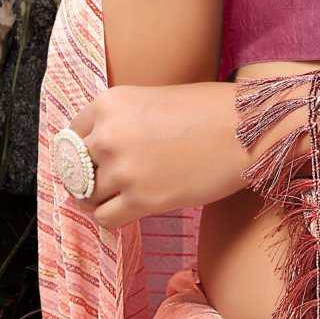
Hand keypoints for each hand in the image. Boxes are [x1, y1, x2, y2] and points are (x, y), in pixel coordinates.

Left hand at [61, 81, 303, 231]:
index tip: (91, 161)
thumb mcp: (154, 99)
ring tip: (119, 197)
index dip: (81, 151)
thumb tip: (100, 150)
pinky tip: (126, 212)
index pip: (70, 136)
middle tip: (103, 183)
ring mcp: (123, 170)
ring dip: (100, 199)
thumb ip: (123, 121)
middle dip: (87, 177)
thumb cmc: (211, 110)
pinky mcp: (142, 200)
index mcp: (109, 103)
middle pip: (75, 168)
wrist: (249, 130)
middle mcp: (108, 135)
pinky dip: (111, 218)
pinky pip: (106, 219)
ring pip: (87, 197)